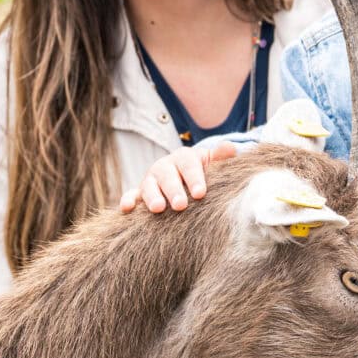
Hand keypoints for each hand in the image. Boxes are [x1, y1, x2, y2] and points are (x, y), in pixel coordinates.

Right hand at [119, 142, 236, 212]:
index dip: (194, 178)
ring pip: (148, 185)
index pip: (189, 165)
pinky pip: (131, 194)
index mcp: (184, 157)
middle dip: (173, 190)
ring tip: (158, 209)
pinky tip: (127, 208)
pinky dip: (128, 200)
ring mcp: (151, 179)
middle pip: (167, 176)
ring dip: (152, 196)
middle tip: (180, 205)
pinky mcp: (139, 192)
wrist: (185, 180)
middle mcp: (165, 166)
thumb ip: (220, 157)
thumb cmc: (203, 173)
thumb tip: (230, 148)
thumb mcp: (212, 163)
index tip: (201, 193)